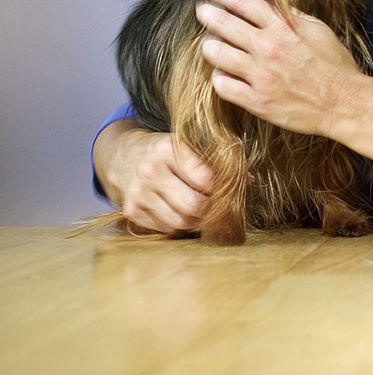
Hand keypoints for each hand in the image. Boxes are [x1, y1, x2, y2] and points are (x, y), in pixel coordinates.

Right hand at [94, 121, 211, 233]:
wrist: (122, 157)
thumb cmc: (164, 152)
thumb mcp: (185, 145)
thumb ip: (213, 161)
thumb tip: (248, 180)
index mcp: (167, 150)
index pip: (205, 179)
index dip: (219, 187)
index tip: (221, 187)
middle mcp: (150, 171)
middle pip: (193, 205)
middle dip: (210, 208)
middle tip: (213, 203)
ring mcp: (138, 193)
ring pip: (180, 222)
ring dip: (195, 221)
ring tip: (199, 210)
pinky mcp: (131, 211)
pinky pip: (165, 229)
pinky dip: (178, 225)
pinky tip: (179, 211)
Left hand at [195, 0, 362, 136]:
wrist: (344, 103)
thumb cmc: (336, 66)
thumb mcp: (319, 31)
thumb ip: (291, 16)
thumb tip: (270, 3)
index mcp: (283, 28)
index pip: (243, 2)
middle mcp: (267, 49)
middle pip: (223, 24)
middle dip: (207, 13)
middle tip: (201, 10)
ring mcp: (260, 76)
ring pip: (216, 54)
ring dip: (210, 46)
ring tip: (210, 44)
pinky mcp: (258, 101)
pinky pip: (223, 86)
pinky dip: (219, 78)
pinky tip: (222, 74)